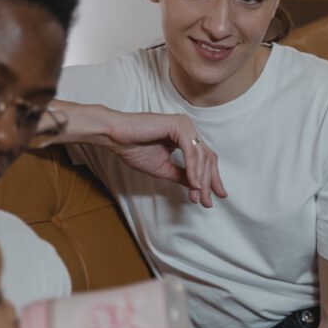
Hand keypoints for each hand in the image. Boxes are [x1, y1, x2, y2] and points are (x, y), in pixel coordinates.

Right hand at [104, 110, 226, 207]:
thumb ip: (182, 175)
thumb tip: (198, 187)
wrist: (115, 137)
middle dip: (208, 183)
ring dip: (201, 179)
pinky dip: (193, 169)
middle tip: (207, 203)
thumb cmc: (134, 148)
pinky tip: (193, 183)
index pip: (205, 159)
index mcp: (185, 136)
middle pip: (207, 158)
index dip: (210, 180)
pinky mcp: (178, 125)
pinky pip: (190, 151)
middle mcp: (188, 128)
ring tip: (198, 197)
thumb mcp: (164, 168)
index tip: (212, 199)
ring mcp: (184, 125)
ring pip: (201, 156)